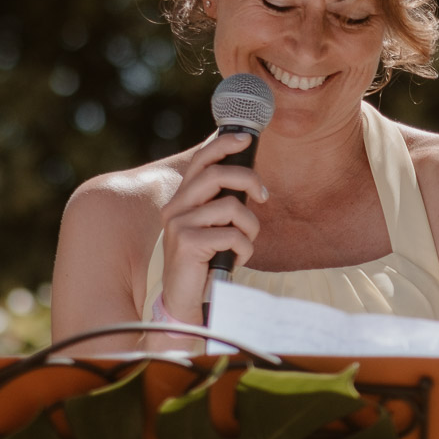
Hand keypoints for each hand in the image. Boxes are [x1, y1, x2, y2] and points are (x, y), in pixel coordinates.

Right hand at [157, 130, 266, 320]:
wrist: (187, 300)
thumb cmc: (206, 262)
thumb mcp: (214, 227)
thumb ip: (223, 204)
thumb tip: (250, 181)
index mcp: (183, 200)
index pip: (201, 161)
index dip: (223, 145)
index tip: (247, 138)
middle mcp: (176, 207)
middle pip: (216, 175)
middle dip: (248, 180)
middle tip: (263, 196)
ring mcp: (179, 224)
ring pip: (231, 207)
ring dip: (250, 227)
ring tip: (246, 243)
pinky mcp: (186, 242)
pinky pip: (232, 235)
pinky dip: (245, 249)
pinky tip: (238, 258)